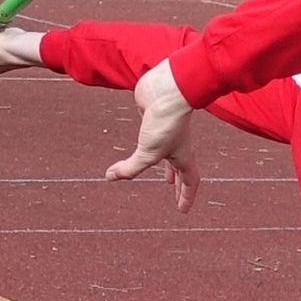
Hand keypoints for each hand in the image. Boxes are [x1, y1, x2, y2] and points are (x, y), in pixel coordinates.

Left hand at [101, 56, 200, 207]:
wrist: (167, 90)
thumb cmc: (165, 122)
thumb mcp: (147, 152)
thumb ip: (129, 168)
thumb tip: (110, 177)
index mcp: (183, 157)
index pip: (190, 182)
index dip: (186, 197)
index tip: (182, 211)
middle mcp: (177, 146)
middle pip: (179, 169)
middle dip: (177, 183)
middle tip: (174, 192)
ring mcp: (165, 132)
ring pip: (165, 153)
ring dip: (163, 164)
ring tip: (160, 172)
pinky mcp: (151, 119)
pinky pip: (147, 137)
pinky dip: (145, 145)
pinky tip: (140, 143)